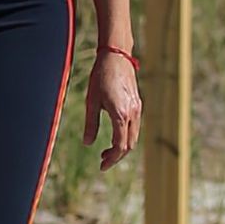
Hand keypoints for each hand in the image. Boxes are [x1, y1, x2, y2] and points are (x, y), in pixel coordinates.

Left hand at [82, 51, 141, 169]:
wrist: (116, 56)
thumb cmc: (101, 77)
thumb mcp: (91, 101)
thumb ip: (90, 124)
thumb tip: (87, 143)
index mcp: (121, 115)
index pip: (120, 146)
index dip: (111, 160)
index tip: (101, 166)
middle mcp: (133, 114)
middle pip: (129, 145)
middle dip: (116, 156)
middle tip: (102, 161)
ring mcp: (137, 109)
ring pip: (133, 137)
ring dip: (121, 147)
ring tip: (106, 151)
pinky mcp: (137, 104)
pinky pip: (134, 127)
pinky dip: (125, 136)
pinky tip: (114, 135)